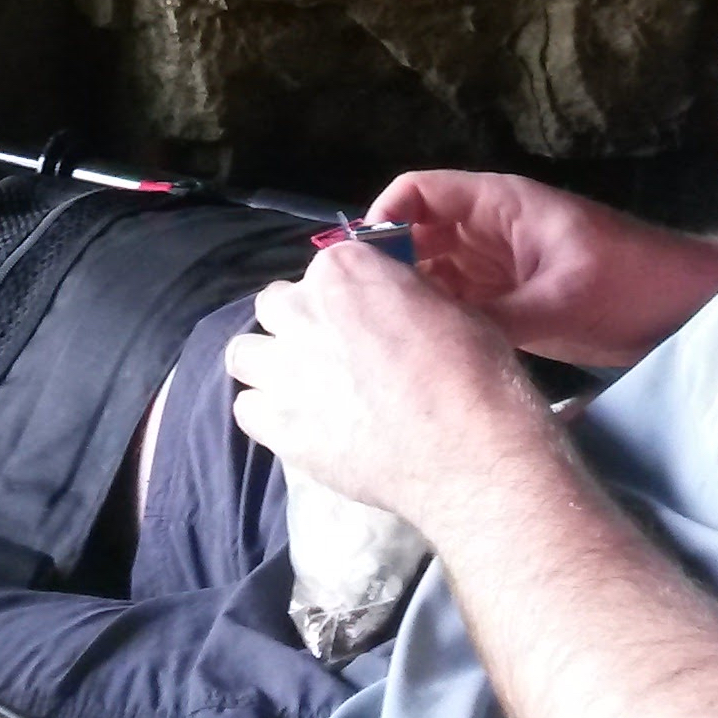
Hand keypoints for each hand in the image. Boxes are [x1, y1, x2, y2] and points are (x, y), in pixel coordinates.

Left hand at [224, 242, 553, 528]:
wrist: (468, 450)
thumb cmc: (473, 372)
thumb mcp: (448, 307)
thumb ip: (402, 296)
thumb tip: (391, 303)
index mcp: (343, 270)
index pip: (328, 267)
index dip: (347, 293)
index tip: (368, 315)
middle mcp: (300, 310)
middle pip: (276, 305)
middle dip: (300, 322)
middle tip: (335, 351)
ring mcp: (283, 370)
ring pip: (244, 354)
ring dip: (270, 364)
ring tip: (305, 387)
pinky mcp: (278, 427)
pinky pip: (247, 409)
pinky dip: (268, 414)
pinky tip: (302, 425)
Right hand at [370, 170, 717, 369]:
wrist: (691, 310)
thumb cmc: (634, 284)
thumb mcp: (560, 301)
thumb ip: (495, 315)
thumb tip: (429, 334)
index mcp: (501, 205)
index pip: (420, 191)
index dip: (382, 217)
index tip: (358, 265)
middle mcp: (491, 231)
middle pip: (419, 234)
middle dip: (389, 265)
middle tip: (360, 313)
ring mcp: (501, 267)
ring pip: (435, 272)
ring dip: (412, 297)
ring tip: (379, 337)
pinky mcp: (513, 301)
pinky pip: (460, 303)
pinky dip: (439, 320)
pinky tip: (419, 351)